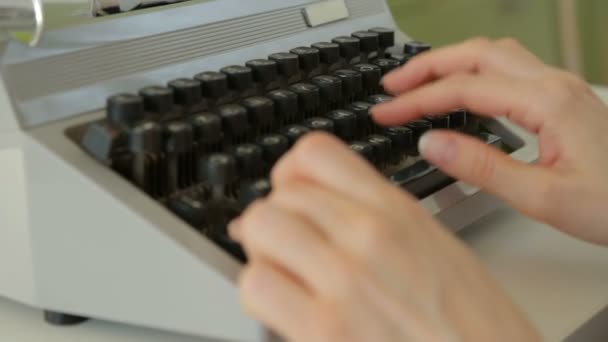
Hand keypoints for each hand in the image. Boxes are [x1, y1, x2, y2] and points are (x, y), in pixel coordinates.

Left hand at [230, 133, 540, 341]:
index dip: (290, 173)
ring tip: (283, 277)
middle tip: (287, 245)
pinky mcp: (324, 329)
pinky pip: (257, 285)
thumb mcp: (439, 250)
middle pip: (279, 192)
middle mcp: (370, 236)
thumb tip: (321, 213)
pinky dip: (260, 295)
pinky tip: (284, 310)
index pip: (315, 152)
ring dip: (262, 252)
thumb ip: (377, 222)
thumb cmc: (478, 328)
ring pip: (259, 228)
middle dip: (274, 218)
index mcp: (398, 212)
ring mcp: (345, 280)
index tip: (291, 195)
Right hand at [374, 37, 607, 244]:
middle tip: (392, 85)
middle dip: (427, 66)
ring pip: (494, 54)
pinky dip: (473, 71)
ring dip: (451, 62)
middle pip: (477, 55)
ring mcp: (560, 88)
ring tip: (418, 80)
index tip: (386, 112)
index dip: (418, 100)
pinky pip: (509, 68)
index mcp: (547, 103)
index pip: (465, 90)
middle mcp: (553, 85)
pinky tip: (464, 90)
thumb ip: (482, 167)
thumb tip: (432, 143)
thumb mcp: (542, 196)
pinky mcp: (562, 99)